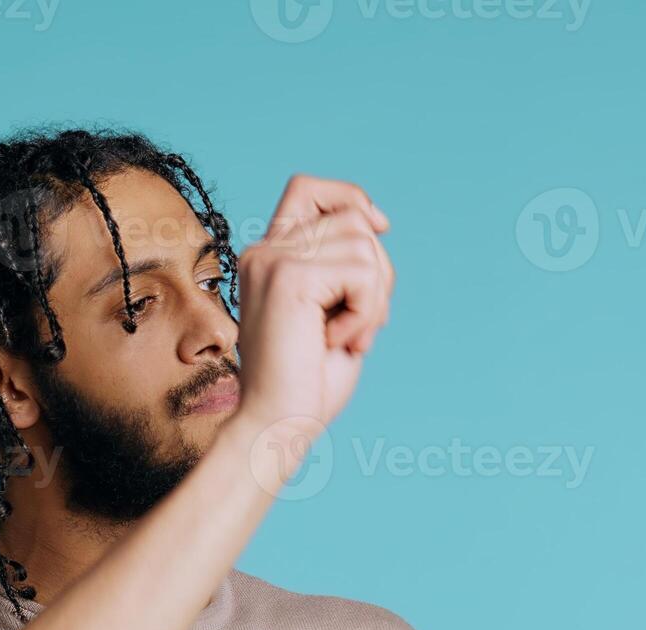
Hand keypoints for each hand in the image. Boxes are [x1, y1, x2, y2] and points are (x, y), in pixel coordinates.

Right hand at [230, 174, 394, 442]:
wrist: (278, 424)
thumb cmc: (307, 384)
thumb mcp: (335, 314)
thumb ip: (347, 269)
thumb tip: (377, 225)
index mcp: (270, 258)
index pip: (307, 189)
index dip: (350, 198)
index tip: (380, 228)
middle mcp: (264, 251)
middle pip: (352, 220)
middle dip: (378, 274)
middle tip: (361, 329)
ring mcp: (273, 260)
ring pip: (363, 244)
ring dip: (374, 298)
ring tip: (349, 338)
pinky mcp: (289, 276)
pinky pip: (361, 273)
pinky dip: (365, 313)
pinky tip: (338, 342)